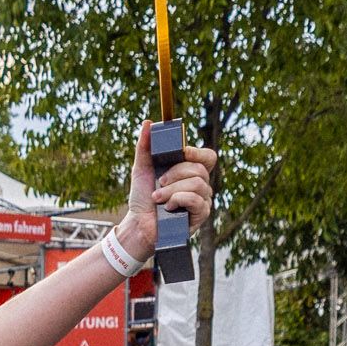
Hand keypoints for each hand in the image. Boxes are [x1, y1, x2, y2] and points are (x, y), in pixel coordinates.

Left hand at [122, 122, 216, 253]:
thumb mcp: (141, 168)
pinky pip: (196, 199)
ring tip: (158, 198)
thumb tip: (148, 123)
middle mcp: (200, 184)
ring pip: (197, 183)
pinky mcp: (201, 214)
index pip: (207, 156)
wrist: (138, 223)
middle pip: (199, 168)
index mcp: (189, 171)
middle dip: (175, 173)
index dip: (197, 152)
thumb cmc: (142, 197)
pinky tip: (168, 207)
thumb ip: (145, 146)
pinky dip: (178, 200)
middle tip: (159, 182)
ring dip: (172, 189)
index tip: (182, 152)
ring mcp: (202, 199)